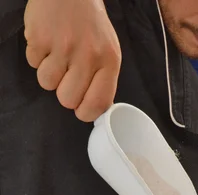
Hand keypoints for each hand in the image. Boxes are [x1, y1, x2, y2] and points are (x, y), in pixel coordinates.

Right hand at [24, 0, 121, 121]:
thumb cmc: (90, 24)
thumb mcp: (108, 51)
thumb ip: (102, 80)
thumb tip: (93, 108)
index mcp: (109, 61)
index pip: (98, 104)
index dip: (86, 112)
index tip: (81, 108)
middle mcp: (88, 56)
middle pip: (67, 100)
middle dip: (64, 91)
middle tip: (67, 74)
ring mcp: (62, 46)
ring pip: (47, 84)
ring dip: (50, 73)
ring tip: (58, 54)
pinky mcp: (40, 38)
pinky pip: (33, 64)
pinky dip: (38, 56)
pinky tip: (48, 42)